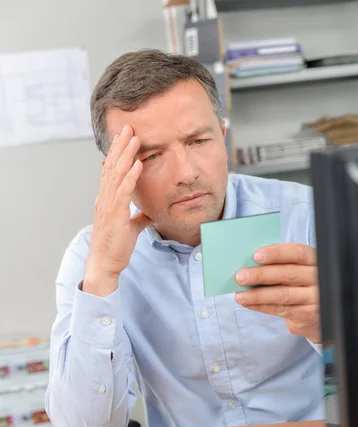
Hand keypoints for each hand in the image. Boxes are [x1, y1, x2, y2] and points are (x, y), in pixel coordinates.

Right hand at [83, 125, 152, 295]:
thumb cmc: (116, 247)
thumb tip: (149, 212)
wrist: (106, 263)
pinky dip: (131, 176)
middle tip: (128, 127)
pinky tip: (138, 164)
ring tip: (134, 138)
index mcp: (107, 200)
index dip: (117, 153)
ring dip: (126, 155)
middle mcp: (104, 199)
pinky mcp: (115, 215)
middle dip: (121, 146)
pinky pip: (123, 191)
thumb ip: (139, 217)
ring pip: (116, 174)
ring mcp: (108, 205)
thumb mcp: (131, 227)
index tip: (124, 138)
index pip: (111, 171)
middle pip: (112, 167)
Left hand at [234, 243, 320, 342]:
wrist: (319, 312)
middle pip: (288, 274)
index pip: (297, 253)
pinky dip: (261, 306)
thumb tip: (249, 264)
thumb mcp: (298, 270)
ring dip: (257, 295)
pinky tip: (248, 303)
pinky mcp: (308, 315)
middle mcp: (318, 278)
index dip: (276, 253)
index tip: (256, 256)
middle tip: (241, 276)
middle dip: (261, 275)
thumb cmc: (301, 285)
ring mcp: (315, 298)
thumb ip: (281, 264)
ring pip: (283, 294)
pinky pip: (280, 309)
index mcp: (315, 260)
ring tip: (240, 295)